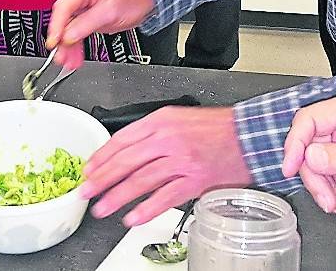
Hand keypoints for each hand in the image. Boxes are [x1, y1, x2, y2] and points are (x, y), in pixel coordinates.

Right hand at [45, 0, 155, 70]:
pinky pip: (75, 24)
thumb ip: (86, 25)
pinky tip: (74, 53)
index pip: (63, 7)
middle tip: (61, 58)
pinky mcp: (84, 6)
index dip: (56, 28)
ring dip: (68, 43)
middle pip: (63, 17)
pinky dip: (75, 39)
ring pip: (68, 23)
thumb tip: (67, 37)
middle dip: (62, 40)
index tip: (54, 44)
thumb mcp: (109, 13)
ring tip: (69, 61)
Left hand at [81, 106, 251, 226]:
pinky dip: (147, 209)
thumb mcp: (178, 117)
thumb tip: (124, 152)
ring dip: (117, 196)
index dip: (102, 157)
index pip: (122, 139)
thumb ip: (151, 132)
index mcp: (162, 120)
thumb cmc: (216, 128)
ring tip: (102, 207)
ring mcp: (182, 161)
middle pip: (126, 161)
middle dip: (102, 179)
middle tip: (86, 191)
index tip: (89, 169)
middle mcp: (169, 139)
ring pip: (141, 180)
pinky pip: (165, 197)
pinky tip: (133, 218)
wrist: (249, 136)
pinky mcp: (195, 181)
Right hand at [281, 90, 335, 219]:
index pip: (309, 120)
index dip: (296, 143)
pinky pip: (321, 180)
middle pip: (306, 147)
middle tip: (328, 199)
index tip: (292, 166)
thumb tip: (311, 156)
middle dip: (315, 177)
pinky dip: (330, 197)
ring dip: (323, 192)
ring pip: (311, 167)